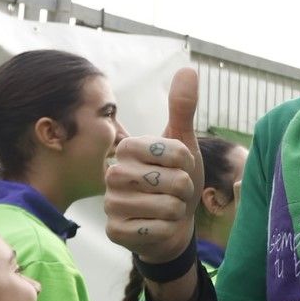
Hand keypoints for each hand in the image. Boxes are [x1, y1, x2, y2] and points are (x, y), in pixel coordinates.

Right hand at [105, 68, 203, 268]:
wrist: (172, 223)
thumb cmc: (176, 180)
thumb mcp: (183, 144)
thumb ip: (182, 109)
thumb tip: (187, 69)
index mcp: (127, 147)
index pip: (175, 152)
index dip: (187, 162)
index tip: (178, 166)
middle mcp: (113, 173)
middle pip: (173, 181)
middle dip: (184, 189)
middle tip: (173, 191)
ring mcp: (111, 204)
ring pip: (167, 207)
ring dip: (177, 211)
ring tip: (167, 208)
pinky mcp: (115, 231)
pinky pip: (157, 230)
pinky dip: (167, 230)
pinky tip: (157, 226)